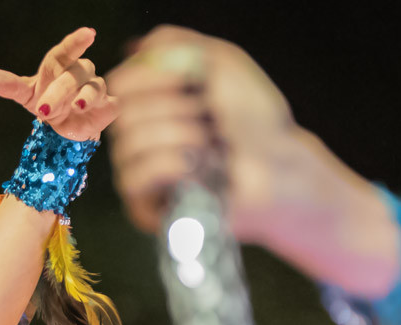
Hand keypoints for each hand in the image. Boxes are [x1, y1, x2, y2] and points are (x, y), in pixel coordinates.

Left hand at [0, 28, 120, 142]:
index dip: (77, 41)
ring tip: (77, 107)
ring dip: (85, 96)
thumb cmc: (46, 104)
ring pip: (95, 86)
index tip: (88, 34)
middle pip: (75, 73)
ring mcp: (95, 89)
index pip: (67, 50)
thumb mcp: (25, 95)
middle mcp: (80, 73)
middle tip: (44, 108)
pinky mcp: (108, 107)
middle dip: (60, 90)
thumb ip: (8, 84)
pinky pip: (112, 102)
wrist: (65, 130)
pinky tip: (98, 111)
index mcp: (60, 66)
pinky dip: (105, 106)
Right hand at [106, 26, 301, 234]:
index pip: (121, 82)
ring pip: (128, 142)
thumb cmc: (253, 118)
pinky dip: (168, 163)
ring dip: (177, 134)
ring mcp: (140, 171)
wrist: (279, 165)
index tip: (188, 75)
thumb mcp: (221, 62)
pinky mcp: (146, 205)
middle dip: (171, 107)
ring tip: (209, 141)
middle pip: (123, 111)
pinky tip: (196, 164)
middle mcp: (140, 134)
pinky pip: (133, 177)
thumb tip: (133, 48)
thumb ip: (174, 43)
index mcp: (153, 100)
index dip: (149, 75)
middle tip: (206, 114)